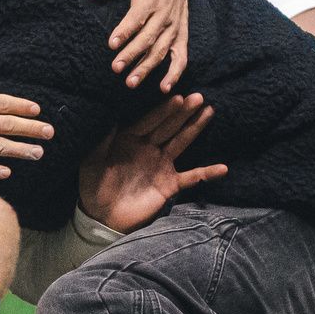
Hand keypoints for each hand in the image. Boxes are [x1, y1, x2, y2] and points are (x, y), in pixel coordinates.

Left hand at [76, 91, 228, 233]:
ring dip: (195, 128)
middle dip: (183, 112)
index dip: (163, 110)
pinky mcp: (169, 185)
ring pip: (182, 142)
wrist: (101, 216)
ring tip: (209, 112)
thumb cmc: (92, 186)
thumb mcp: (92, 161)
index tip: (176, 96)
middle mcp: (149, 148)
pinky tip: (223, 168)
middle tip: (199, 97)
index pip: (150, 121)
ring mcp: (161, 165)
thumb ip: (102, 140)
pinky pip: (191, 178)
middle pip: (169, 126)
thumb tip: (108, 114)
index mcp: (131, 140)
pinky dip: (206, 173)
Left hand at [86, 0, 194, 90]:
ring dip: (147, 67)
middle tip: (116, 68)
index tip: (112, 44)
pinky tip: (164, 87)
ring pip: (161, 50)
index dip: (125, 31)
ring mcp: (174, 27)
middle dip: (132, 54)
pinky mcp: (181, 35)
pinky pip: (181, 57)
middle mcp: (164, 14)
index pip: (137, 17)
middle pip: (148, 37)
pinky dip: (174, 73)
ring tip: (131, 82)